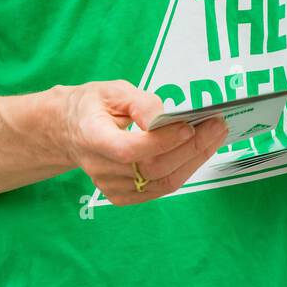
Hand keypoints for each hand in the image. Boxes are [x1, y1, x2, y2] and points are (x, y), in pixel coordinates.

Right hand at [60, 80, 228, 205]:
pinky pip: (160, 188)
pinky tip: (199, 151)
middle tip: (217, 126)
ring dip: (194, 160)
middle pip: (152, 168)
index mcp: (92, 137)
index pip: (128, 150)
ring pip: (162, 182)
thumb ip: (140, 102)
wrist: (69, 130)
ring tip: (216, 136)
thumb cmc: (94, 106)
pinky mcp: (122, 196)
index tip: (189, 126)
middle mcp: (100, 168)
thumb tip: (167, 117)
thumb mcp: (112, 91)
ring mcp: (110, 186)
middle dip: (191, 148)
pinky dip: (184, 170)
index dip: (161, 142)